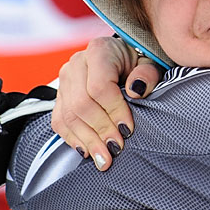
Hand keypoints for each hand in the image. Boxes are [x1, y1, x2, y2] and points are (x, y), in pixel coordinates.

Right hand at [51, 36, 162, 169]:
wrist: (123, 59)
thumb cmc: (138, 63)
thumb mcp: (150, 64)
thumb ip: (147, 74)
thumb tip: (136, 90)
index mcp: (99, 50)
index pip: (100, 87)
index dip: (114, 111)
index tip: (128, 129)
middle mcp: (76, 64)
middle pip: (81, 104)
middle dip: (100, 130)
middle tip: (117, 148)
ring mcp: (64, 81)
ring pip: (68, 116)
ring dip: (87, 141)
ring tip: (104, 159)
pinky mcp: (59, 97)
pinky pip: (60, 122)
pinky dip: (74, 139)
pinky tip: (88, 152)